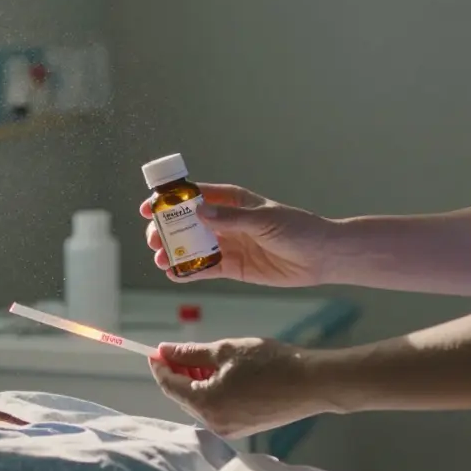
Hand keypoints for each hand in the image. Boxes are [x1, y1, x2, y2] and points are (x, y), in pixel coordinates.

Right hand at [139, 183, 330, 286]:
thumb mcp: (264, 220)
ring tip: (161, 260)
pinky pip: (205, 269)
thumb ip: (231, 218)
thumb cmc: (299, 229)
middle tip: (153, 240)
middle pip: (185, 224)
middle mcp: (225, 221)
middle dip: (166, 231)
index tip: (148, 207)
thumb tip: (198, 210)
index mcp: (231, 201)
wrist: (322, 257)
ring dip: (173, 253)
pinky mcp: (233, 267)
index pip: (193, 196)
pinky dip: (188, 272)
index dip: (168, 201)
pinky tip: (174, 274)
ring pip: (192, 247)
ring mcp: (228, 244)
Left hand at [148, 337, 331, 437]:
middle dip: (179, 374)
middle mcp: (214, 423)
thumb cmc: (269, 362)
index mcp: (205, 404)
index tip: (156, 351)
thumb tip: (164, 350)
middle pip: (184, 397)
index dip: (160, 367)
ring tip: (204, 358)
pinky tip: (222, 373)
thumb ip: (190, 352)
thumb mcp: (225, 350)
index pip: (170, 386)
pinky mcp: (244, 428)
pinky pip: (218, 408)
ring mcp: (230, 429)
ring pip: (201, 403)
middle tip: (179, 351)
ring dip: (197, 382)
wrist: (311, 382)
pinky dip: (213, 391)